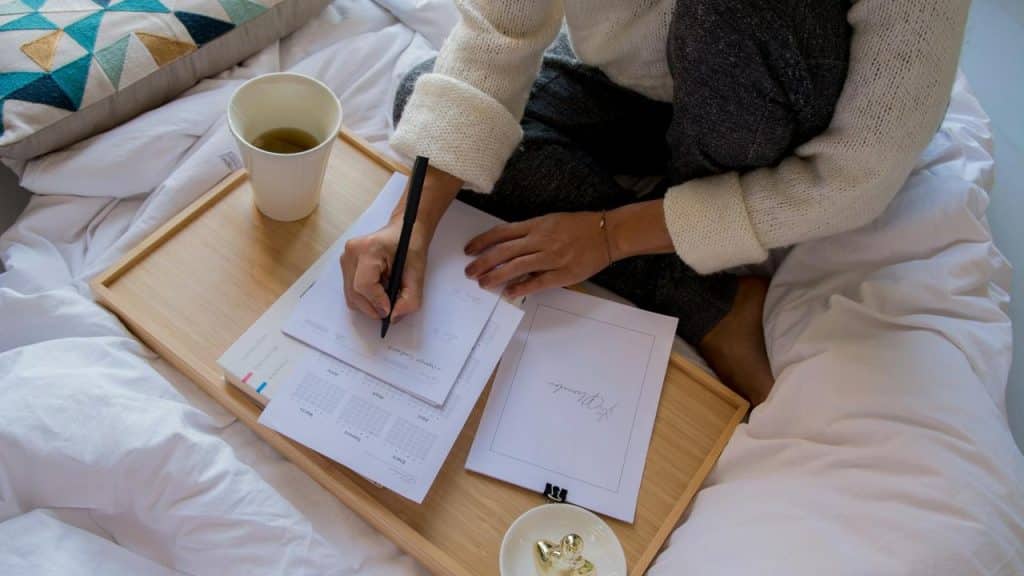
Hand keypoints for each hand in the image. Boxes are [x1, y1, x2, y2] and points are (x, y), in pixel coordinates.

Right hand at [341, 220, 429, 320]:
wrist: (404, 229)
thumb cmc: (411, 244)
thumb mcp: (418, 272)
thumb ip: (410, 298)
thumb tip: (393, 318)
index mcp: (369, 248)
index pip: (364, 285)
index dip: (377, 302)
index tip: (390, 310)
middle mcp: (352, 252)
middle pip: (354, 293)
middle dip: (372, 307)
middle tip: (390, 308)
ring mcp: (345, 257)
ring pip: (351, 295)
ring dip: (369, 302)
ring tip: (385, 294)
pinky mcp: (345, 264)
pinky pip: (351, 290)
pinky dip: (365, 296)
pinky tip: (379, 288)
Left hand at [464, 212, 611, 297]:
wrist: (607, 233)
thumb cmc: (579, 226)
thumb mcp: (551, 221)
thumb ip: (530, 232)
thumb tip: (507, 246)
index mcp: (537, 225)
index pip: (502, 233)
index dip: (482, 241)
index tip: (469, 250)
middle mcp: (541, 240)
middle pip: (504, 251)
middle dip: (483, 262)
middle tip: (469, 272)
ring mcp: (552, 257)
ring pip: (517, 266)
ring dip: (496, 275)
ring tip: (482, 283)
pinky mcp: (563, 273)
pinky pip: (538, 282)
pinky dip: (521, 287)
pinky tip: (508, 292)